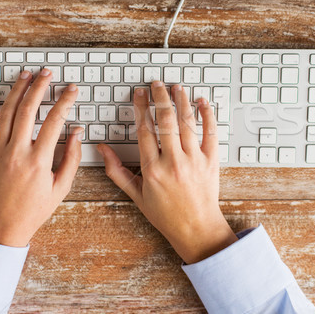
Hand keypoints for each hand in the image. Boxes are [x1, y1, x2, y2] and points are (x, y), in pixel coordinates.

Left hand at [0, 68, 81, 246]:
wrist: (1, 227)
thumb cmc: (33, 210)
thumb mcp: (61, 188)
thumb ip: (71, 158)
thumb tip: (76, 133)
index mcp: (38, 161)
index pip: (54, 122)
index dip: (65, 102)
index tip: (72, 90)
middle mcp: (17, 152)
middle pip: (28, 110)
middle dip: (39, 87)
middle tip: (48, 73)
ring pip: (6, 113)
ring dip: (17, 90)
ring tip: (26, 75)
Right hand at [98, 81, 237, 263]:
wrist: (196, 228)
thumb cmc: (166, 214)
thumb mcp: (136, 195)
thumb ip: (117, 171)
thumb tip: (102, 149)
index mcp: (153, 169)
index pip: (145, 129)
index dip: (141, 107)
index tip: (139, 94)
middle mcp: (174, 162)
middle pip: (166, 120)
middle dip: (160, 97)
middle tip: (156, 84)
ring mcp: (195, 160)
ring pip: (188, 122)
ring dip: (181, 101)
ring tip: (176, 87)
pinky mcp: (212, 161)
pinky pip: (211, 132)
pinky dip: (207, 115)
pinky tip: (202, 102)